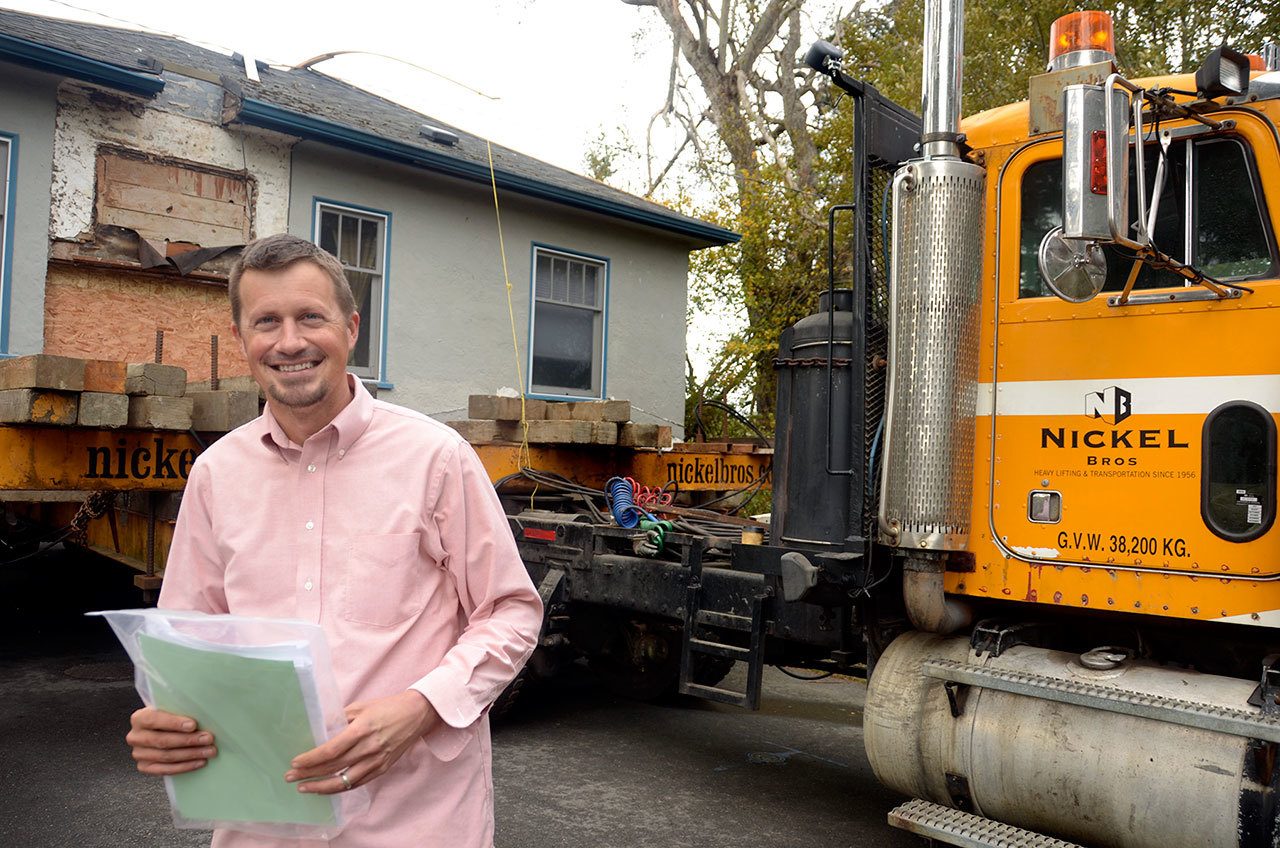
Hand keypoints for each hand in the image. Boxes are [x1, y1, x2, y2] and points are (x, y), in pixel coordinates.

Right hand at [127, 707, 216, 775]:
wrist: (159, 730)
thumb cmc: (168, 717)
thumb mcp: (170, 708)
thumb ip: (179, 710)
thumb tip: (202, 715)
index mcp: (139, 718)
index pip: (154, 720)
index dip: (174, 723)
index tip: (193, 725)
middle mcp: (135, 737)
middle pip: (163, 741)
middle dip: (188, 740)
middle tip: (208, 739)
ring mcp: (139, 754)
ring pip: (167, 756)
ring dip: (191, 754)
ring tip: (209, 751)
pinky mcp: (145, 767)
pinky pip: (166, 770)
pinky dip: (185, 766)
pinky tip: (200, 762)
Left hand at [285, 690, 437, 793]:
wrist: (417, 714)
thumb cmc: (388, 707)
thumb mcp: (361, 707)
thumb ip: (340, 719)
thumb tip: (318, 730)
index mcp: (362, 729)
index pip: (331, 750)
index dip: (311, 759)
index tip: (295, 763)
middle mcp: (369, 748)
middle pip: (333, 767)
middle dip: (309, 774)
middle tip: (290, 778)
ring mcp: (377, 760)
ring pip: (345, 781)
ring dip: (321, 787)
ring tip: (304, 788)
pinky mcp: (383, 768)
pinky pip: (358, 782)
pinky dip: (340, 787)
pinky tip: (327, 787)